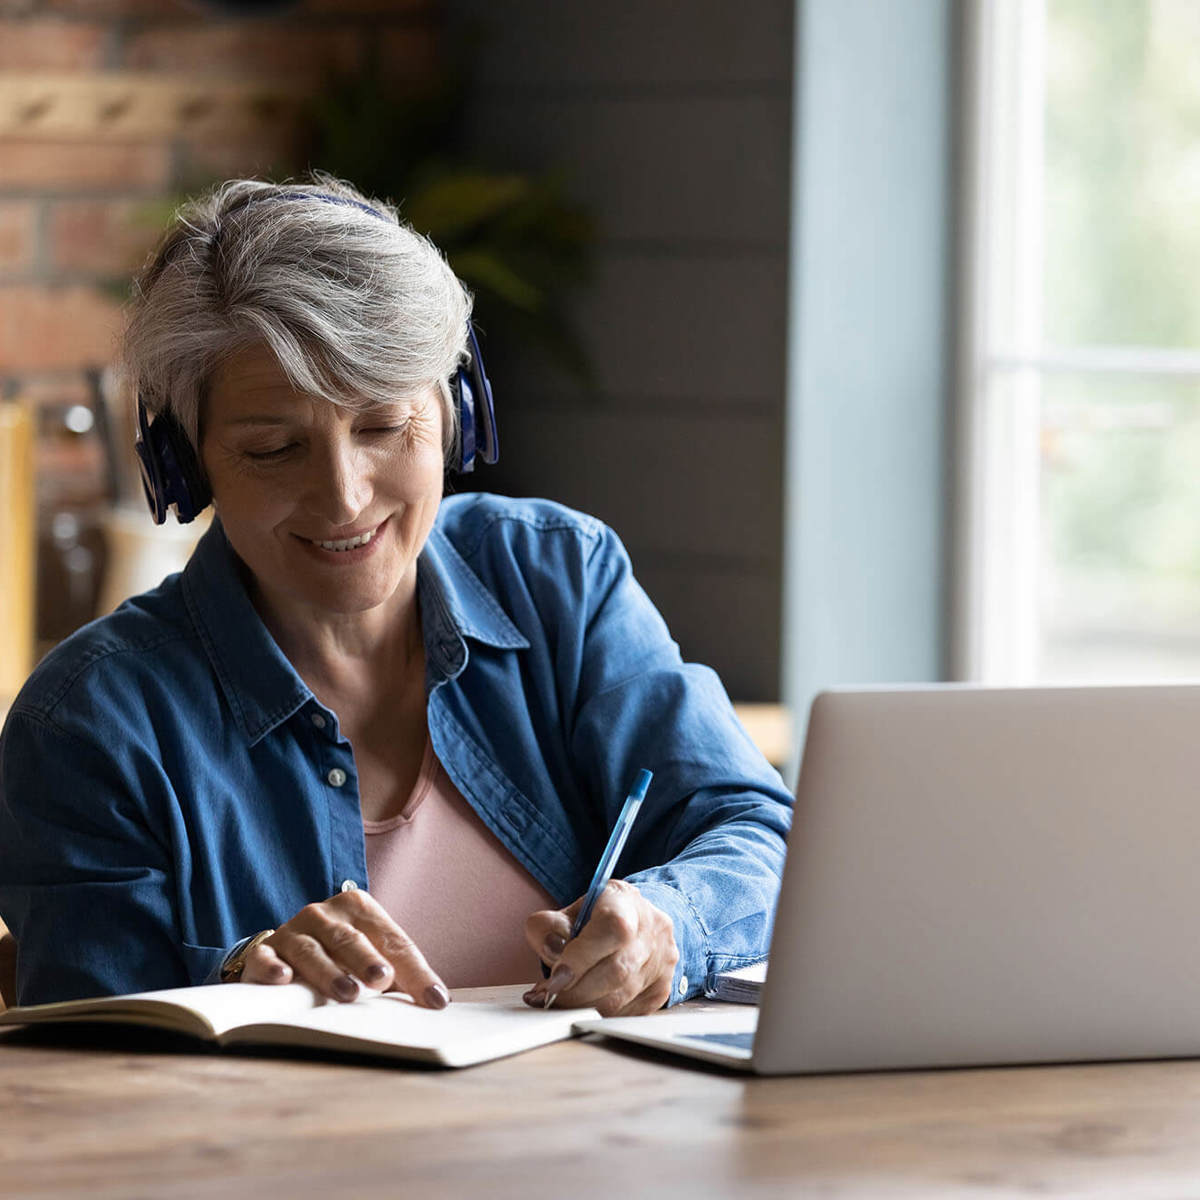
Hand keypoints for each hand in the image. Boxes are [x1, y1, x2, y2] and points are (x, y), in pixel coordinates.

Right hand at [238, 889, 449, 1007]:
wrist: (283, 949)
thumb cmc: (339, 956)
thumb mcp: (373, 957)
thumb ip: (402, 975)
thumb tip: (439, 1003)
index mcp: (360, 909)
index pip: (394, 941)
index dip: (416, 972)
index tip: (435, 1001)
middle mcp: (325, 914)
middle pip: (351, 939)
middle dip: (368, 960)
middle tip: (383, 979)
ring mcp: (292, 930)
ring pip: (312, 949)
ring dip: (329, 971)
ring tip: (347, 992)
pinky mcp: (264, 950)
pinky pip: (266, 957)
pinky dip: (273, 967)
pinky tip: (283, 979)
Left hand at [521, 879, 677, 1015]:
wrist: (635, 921)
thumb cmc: (598, 917)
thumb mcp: (568, 911)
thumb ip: (548, 927)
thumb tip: (551, 949)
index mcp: (627, 902)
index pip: (612, 929)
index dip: (582, 957)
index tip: (555, 978)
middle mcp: (652, 931)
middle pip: (616, 971)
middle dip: (575, 992)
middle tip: (547, 996)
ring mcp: (661, 963)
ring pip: (621, 998)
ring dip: (582, 1007)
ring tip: (558, 1003)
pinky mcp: (660, 990)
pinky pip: (626, 1014)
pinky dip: (598, 1015)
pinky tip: (581, 1008)